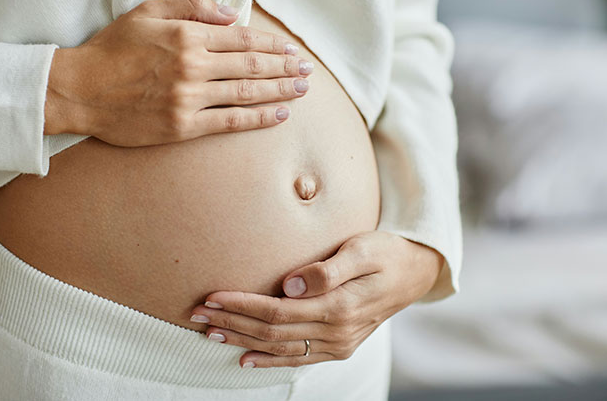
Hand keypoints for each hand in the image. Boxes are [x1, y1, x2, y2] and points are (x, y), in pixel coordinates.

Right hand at [44, 0, 313, 145]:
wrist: (80, 91)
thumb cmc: (112, 50)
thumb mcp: (146, 13)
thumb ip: (190, 6)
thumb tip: (232, 14)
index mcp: (187, 35)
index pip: (243, 38)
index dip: (273, 44)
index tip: (291, 49)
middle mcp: (194, 66)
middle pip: (252, 65)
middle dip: (284, 67)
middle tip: (307, 70)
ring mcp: (190, 98)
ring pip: (247, 92)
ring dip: (280, 91)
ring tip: (301, 90)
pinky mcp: (184, 126)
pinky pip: (230, 122)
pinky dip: (258, 118)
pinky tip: (279, 115)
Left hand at [189, 230, 443, 367]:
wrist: (414, 273)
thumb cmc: (386, 253)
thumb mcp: (362, 250)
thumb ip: (327, 269)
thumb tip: (289, 284)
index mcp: (338, 307)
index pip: (276, 311)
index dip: (241, 305)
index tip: (211, 296)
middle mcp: (336, 332)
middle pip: (271, 332)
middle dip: (232, 322)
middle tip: (197, 314)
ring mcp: (338, 344)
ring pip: (279, 348)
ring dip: (242, 340)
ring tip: (210, 332)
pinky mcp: (338, 346)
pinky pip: (297, 359)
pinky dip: (268, 360)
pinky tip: (245, 359)